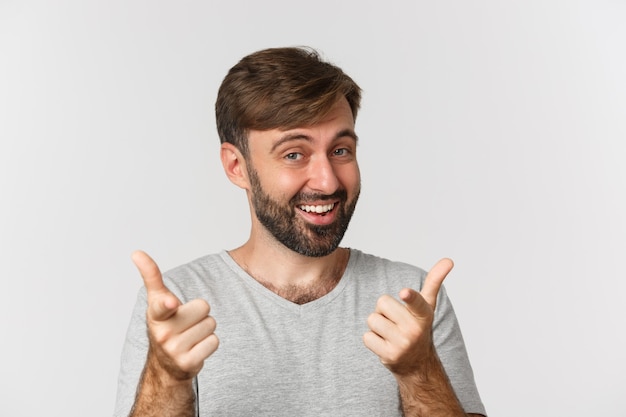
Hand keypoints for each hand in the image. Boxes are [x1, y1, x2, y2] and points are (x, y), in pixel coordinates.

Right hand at [132, 250, 218, 381]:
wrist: (166, 364)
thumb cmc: (166, 323)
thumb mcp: (157, 300)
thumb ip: (151, 276)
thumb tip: (136, 252)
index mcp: (155, 314)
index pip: (161, 305)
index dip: (167, 303)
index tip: (171, 302)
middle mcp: (162, 333)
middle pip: (204, 308)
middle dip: (200, 314)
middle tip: (187, 322)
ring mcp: (174, 349)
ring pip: (210, 324)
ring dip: (205, 329)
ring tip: (190, 335)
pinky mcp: (187, 363)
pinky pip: (214, 341)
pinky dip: (209, 343)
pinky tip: (195, 347)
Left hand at [363, 258, 453, 374]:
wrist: (417, 363)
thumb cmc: (418, 326)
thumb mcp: (427, 305)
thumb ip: (434, 281)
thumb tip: (448, 260)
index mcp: (424, 314)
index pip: (417, 302)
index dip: (410, 297)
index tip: (405, 292)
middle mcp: (414, 329)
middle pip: (382, 302)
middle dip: (383, 310)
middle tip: (396, 320)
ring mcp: (402, 344)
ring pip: (372, 320)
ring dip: (377, 325)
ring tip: (390, 332)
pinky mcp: (389, 356)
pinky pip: (367, 337)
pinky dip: (372, 339)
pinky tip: (385, 344)